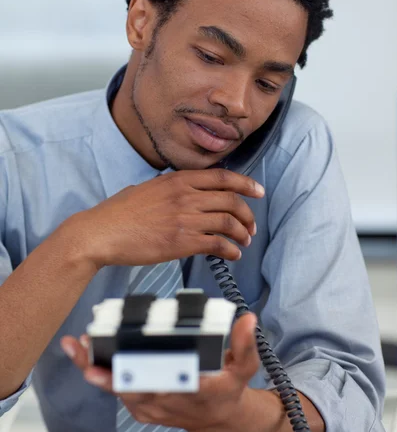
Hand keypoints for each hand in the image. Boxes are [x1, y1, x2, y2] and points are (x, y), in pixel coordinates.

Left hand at [60, 313, 260, 431]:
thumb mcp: (245, 368)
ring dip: (94, 368)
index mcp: (189, 391)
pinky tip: (87, 356)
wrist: (221, 419)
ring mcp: (150, 407)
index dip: (131, 377)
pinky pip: (118, 392)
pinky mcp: (142, 408)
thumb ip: (245, 344)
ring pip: (117, 389)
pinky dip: (101, 375)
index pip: (158, 385)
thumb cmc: (228, 389)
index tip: (113, 365)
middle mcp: (165, 402)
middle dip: (100, 367)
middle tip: (82, 346)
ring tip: (77, 346)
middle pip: (127, 386)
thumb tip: (246, 320)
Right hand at [68, 169, 263, 268]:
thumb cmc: (120, 212)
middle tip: (251, 226)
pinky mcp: (181, 242)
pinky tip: (232, 254)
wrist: (101, 232)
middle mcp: (185, 195)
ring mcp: (185, 218)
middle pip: (231, 200)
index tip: (258, 191)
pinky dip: (231, 250)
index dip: (246, 184)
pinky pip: (217, 244)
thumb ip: (172, 187)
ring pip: (229, 222)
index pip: (223, 177)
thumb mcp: (148, 187)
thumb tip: (188, 191)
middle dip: (248, 214)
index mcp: (178, 179)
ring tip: (244, 241)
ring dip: (242, 234)